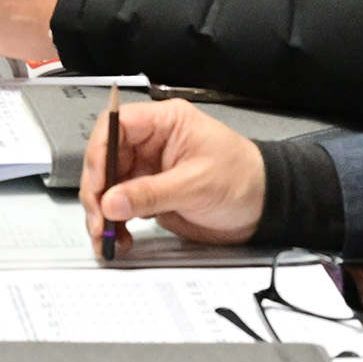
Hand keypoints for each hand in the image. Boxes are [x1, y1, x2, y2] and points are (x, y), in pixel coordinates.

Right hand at [80, 98, 265, 247]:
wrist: (265, 207)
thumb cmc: (244, 179)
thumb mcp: (196, 184)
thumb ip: (151, 193)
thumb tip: (112, 201)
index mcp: (165, 123)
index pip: (116, 125)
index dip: (100, 153)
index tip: (97, 185)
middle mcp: (151, 143)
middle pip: (105, 159)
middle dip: (97, 192)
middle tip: (100, 220)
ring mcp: (148, 169)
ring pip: (109, 186)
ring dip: (103, 213)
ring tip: (107, 236)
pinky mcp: (150, 193)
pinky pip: (121, 205)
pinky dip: (115, 223)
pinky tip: (119, 238)